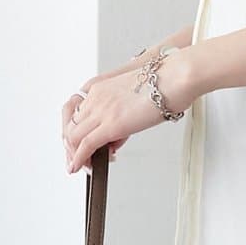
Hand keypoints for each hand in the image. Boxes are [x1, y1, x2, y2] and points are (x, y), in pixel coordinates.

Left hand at [62, 49, 195, 174]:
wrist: (175, 78)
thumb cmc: (165, 84)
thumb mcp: (135, 97)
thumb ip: (123, 113)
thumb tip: (120, 133)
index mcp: (100, 88)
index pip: (77, 114)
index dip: (78, 132)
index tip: (85, 144)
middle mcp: (96, 98)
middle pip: (70, 126)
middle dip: (72, 146)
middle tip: (83, 159)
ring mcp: (101, 111)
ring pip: (73, 137)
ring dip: (76, 154)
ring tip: (86, 166)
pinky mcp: (110, 125)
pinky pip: (85, 145)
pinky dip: (78, 158)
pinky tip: (78, 167)